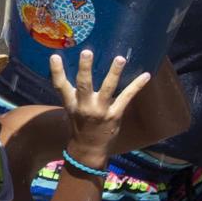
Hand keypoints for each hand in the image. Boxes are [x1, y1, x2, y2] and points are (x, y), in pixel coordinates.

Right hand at [49, 49, 149, 167]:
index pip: (60, 85)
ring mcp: (100, 111)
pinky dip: (137, 86)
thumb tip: (81, 68)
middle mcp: (84, 106)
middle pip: (83, 85)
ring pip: (107, 89)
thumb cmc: (81, 124)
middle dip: (85, 68)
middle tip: (87, 52)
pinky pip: (126, 97)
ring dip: (114, 73)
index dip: (56, 71)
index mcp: (71, 103)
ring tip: (120, 58)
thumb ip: (74, 92)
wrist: (89, 148)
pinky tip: (146, 75)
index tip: (55, 56)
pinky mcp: (115, 115)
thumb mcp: (72, 108)